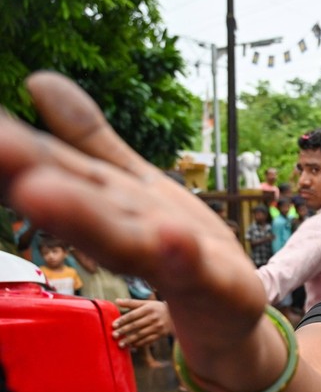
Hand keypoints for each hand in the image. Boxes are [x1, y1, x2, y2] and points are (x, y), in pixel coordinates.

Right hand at [0, 72, 267, 370]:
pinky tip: (170, 238)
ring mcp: (171, 261)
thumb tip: (37, 80)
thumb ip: (89, 139)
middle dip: (29, 176)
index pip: (52, 167)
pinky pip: (197, 270)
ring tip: (38, 194)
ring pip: (123, 239)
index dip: (11, 148)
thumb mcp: (132, 182)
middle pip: (78, 202)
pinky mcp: (214, 283)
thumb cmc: (176, 244)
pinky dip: (181, 256)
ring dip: (84, 218)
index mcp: (105, 202)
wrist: (228, 312)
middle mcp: (127, 233)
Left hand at [112, 299, 173, 348]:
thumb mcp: (146, 303)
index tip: (113, 325)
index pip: (133, 315)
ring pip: (141, 334)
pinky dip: (139, 344)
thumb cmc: (157, 308)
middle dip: (124, 331)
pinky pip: (148, 340)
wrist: (177, 315)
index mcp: (148, 308)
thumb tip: (116, 301)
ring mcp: (158, 327)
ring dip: (130, 340)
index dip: (122, 320)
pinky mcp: (161, 334)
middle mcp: (153, 318)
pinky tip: (131, 346)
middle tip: (114, 335)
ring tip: (120, 344)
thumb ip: (131, 303)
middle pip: (135, 325)